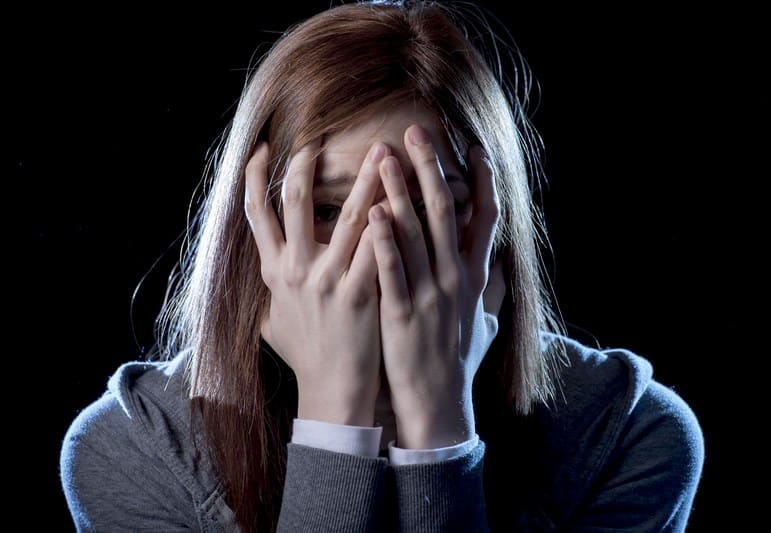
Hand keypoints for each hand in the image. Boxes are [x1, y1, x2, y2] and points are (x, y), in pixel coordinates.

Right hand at [244, 140, 386, 425]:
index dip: (255, 177)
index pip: (256, 214)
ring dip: (364, 180)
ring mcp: (327, 281)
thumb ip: (271, 295)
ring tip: (381, 151)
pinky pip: (376, 247)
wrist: (331, 392)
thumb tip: (266, 277)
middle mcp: (295, 271)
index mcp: (274, 273)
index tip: (264, 148)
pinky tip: (403, 195)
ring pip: (344, 216)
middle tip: (320, 136)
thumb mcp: (274, 325)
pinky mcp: (360, 294)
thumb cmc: (307, 357)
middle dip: (305, 164)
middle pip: (293, 202)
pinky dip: (388, 219)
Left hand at [369, 125, 503, 447]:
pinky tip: (373, 213)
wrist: (440, 404)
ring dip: (401, 192)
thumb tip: (498, 267)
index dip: (481, 181)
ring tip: (386, 158)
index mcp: (474, 277)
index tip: (472, 149)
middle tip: (414, 133)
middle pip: (445, 213)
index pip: (483, 219)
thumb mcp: (484, 322)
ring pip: (416, 234)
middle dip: (430, 170)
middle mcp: (455, 279)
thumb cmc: (459, 362)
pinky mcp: (402, 314)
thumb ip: (489, 290)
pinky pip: (392, 271)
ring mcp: (429, 295)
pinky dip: (384, 241)